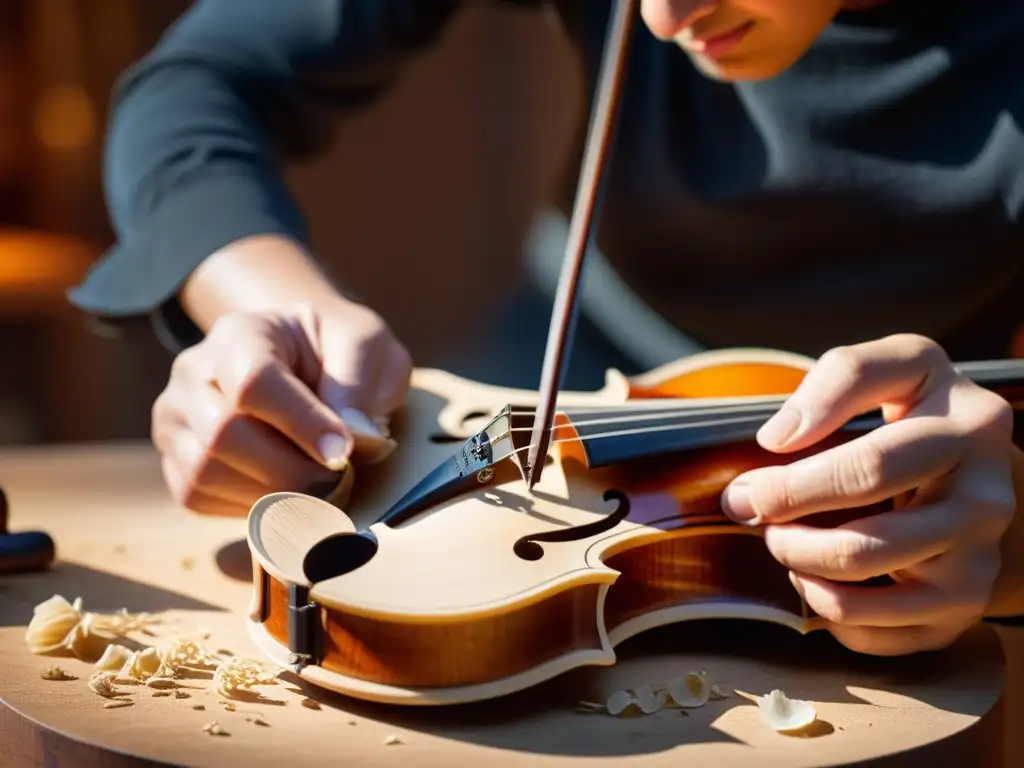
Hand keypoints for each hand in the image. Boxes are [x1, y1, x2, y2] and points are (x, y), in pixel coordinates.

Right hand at [152, 300, 411, 515]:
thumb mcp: (365, 344)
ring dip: (271, 496)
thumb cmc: (337, 352)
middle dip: (290, 471)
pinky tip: (287, 494)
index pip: (254, 383)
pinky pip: (197, 497)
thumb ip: (360, 383)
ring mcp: (176, 416)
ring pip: (204, 472)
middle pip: (223, 434)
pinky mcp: (174, 458)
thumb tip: (353, 435)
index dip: (300, 425)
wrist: (306, 360)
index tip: (342, 452)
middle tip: (338, 480)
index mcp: (242, 333)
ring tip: (318, 488)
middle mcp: (194, 372)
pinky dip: (248, 508)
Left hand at [720, 334, 1016, 654]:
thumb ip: (843, 377)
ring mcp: (978, 566)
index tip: (749, 488)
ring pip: (859, 599)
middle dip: (786, 537)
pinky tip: (815, 575)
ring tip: (783, 542)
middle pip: (861, 547)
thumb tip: (778, 438)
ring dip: (798, 572)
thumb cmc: (920, 411)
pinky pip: (871, 635)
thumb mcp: (899, 367)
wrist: (978, 468)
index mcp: (971, 431)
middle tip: (754, 515)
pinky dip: (825, 611)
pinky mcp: (961, 612)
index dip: (793, 486)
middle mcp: (986, 504)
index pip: (868, 470)